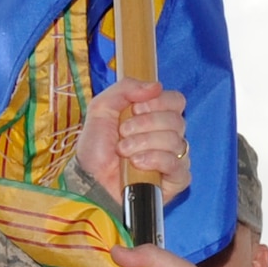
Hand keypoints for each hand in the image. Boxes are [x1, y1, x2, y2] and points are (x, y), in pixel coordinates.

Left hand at [77, 78, 188, 203]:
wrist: (90, 180)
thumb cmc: (96, 149)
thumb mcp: (101, 108)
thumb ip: (125, 88)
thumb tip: (156, 86)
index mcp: (155, 116)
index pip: (176, 101)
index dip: (157, 103)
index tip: (135, 109)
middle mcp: (168, 136)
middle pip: (176, 120)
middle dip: (145, 125)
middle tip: (123, 134)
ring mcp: (174, 158)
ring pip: (175, 141)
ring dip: (144, 144)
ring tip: (124, 152)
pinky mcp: (176, 180)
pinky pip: (177, 165)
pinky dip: (155, 161)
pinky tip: (137, 164)